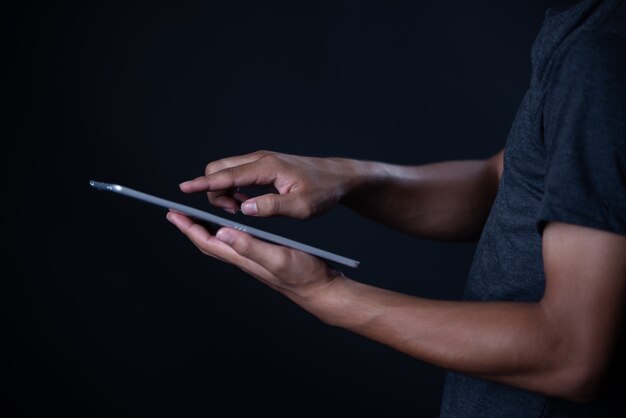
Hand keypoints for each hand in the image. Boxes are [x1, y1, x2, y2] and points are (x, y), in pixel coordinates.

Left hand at [165, 211, 342, 300]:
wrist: (321, 289)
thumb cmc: (304, 276)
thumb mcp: (277, 257)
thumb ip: (250, 246)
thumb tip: (221, 232)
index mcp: (243, 258)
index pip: (207, 242)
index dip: (189, 228)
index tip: (173, 214)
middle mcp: (244, 259)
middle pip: (210, 243)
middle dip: (192, 228)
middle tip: (178, 213)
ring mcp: (253, 259)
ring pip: (222, 243)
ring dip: (207, 229)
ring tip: (199, 215)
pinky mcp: (264, 256)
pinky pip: (237, 242)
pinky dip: (228, 230)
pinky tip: (233, 224)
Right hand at [179, 151, 357, 218]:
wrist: (339, 177)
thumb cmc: (323, 191)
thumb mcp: (302, 206)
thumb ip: (272, 208)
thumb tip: (244, 209)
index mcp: (267, 168)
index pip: (227, 175)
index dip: (203, 184)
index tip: (184, 190)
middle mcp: (260, 160)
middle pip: (219, 169)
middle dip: (212, 191)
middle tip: (230, 212)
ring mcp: (261, 161)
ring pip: (226, 172)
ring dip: (223, 191)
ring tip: (238, 210)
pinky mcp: (263, 167)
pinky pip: (237, 174)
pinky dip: (233, 188)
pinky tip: (246, 203)